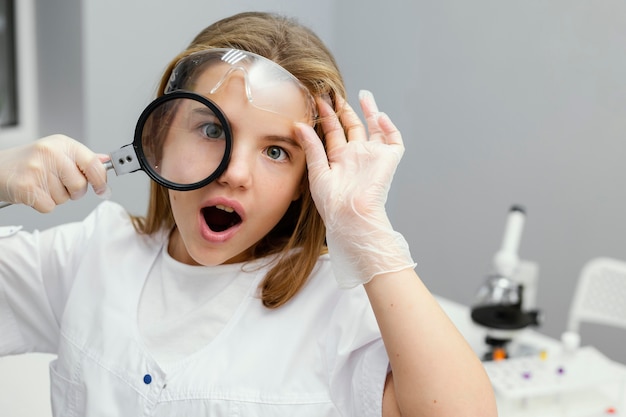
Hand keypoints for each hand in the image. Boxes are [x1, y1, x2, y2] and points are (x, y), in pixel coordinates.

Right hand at [0, 134, 108, 211]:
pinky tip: (34, 192)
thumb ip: (82, 158)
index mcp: (62, 144)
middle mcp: (51, 153)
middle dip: (74, 191)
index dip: (101, 179)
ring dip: (56, 197)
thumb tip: (105, 160)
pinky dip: (43, 204)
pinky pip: (50, 207)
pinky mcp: (27, 187)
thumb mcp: (57, 152)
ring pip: (65, 198)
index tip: (102, 189)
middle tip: (59, 184)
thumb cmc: (28, 162)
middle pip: (80, 185)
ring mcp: (38, 169)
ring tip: (42, 184)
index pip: (92, 163)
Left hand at [295, 90, 414, 287]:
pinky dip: (389, 127)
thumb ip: (311, 146)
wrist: (351, 215)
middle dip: (345, 110)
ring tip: (363, 95)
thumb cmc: (332, 202)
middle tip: (336, 93)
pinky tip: (379, 115)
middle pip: (352, 127)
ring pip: (373, 129)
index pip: (333, 132)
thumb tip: (298, 124)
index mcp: (338, 160)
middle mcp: (355, 156)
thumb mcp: (316, 171)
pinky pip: (393, 139)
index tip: (318, 99)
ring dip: (369, 112)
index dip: (326, 115)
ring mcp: (372, 156)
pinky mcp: (388, 160)